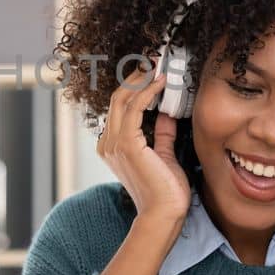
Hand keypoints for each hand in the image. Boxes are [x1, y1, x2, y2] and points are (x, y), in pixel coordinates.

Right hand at [96, 55, 190, 227]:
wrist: (164, 215)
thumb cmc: (165, 192)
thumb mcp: (164, 155)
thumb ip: (161, 134)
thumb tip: (166, 113)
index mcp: (113, 146)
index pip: (119, 107)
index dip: (134, 85)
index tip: (150, 70)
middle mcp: (108, 143)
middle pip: (117, 98)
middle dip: (135, 75)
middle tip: (152, 59)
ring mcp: (115, 144)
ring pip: (122, 99)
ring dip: (140, 79)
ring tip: (156, 64)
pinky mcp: (127, 145)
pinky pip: (134, 109)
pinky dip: (147, 92)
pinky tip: (160, 82)